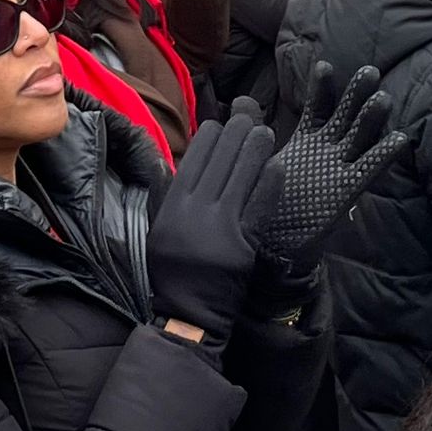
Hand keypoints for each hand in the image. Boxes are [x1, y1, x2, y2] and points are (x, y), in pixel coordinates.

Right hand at [147, 108, 274, 360]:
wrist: (189, 314)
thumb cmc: (171, 270)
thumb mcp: (156, 228)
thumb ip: (160, 192)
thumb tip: (161, 157)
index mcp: (173, 205)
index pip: (194, 158)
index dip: (211, 136)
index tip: (220, 124)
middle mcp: (196, 211)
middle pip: (222, 160)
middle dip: (237, 133)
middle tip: (250, 116)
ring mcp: (222, 227)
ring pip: (243, 175)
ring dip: (257, 149)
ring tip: (265, 132)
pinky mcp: (245, 243)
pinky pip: (260, 206)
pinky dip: (269, 184)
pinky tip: (276, 165)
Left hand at [243, 63, 406, 278]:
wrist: (271, 241)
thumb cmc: (265, 197)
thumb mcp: (255, 159)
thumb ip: (251, 130)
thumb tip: (241, 100)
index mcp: (306, 141)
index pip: (318, 108)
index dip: (322, 88)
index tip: (325, 63)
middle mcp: (327, 151)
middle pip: (346, 116)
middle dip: (357, 94)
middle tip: (369, 71)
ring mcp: (338, 168)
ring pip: (359, 138)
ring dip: (371, 119)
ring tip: (383, 98)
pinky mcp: (346, 190)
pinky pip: (368, 170)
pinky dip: (383, 155)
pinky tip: (400, 138)